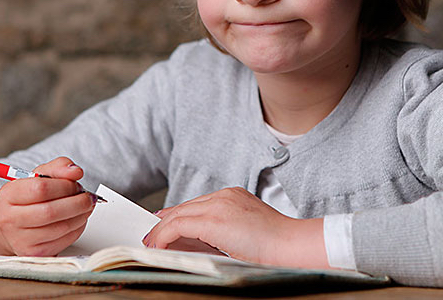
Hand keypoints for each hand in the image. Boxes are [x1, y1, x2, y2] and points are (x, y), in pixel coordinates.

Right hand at [0, 157, 95, 255]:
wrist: (16, 223)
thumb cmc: (30, 197)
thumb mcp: (41, 175)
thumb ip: (60, 167)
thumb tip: (75, 172)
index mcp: (8, 195)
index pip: (41, 188)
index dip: (66, 185)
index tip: (77, 184)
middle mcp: (9, 219)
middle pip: (50, 212)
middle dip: (78, 202)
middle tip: (88, 197)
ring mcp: (19, 239)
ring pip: (60, 228)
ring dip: (81, 216)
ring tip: (85, 207)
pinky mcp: (34, 253)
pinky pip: (64, 241)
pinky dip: (78, 229)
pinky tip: (77, 220)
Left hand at [142, 187, 327, 267]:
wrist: (292, 246)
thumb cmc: (276, 247)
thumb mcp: (244, 234)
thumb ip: (221, 232)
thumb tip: (195, 243)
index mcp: (233, 196)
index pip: (197, 205)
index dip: (177, 215)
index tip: (164, 225)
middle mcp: (224, 196)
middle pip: (185, 207)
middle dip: (165, 222)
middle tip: (151, 235)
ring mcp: (219, 204)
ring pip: (178, 215)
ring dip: (160, 231)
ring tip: (150, 244)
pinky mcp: (214, 218)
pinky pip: (178, 225)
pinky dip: (164, 236)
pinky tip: (157, 246)